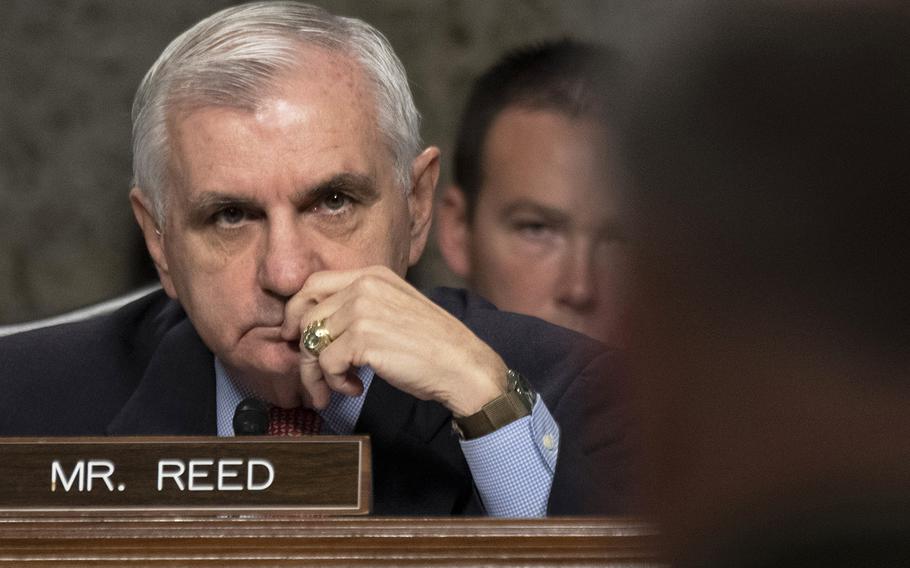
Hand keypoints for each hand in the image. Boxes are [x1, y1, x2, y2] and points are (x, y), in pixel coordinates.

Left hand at [280, 266, 507, 413]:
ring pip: (312, 342)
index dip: (297, 312)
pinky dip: (335, 383)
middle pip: (307, 316)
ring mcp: (363, 310)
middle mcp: (364, 286)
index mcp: (372, 275)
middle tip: (314, 376)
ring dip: (320, 373)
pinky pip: (326, 363)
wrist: (462, 365)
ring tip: (339, 387)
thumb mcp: (394, 309)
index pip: (313, 284)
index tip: (297, 337)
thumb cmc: (432, 346)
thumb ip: (361, 307)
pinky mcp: (363, 338)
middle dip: (304, 351)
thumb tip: (318, 327)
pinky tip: (356, 388)